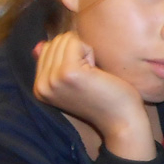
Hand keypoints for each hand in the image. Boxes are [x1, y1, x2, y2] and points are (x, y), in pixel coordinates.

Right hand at [33, 34, 153, 160]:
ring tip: (93, 77)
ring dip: (85, 54)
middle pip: (55, 43)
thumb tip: (40, 44)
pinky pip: (75, 42)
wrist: (123, 122)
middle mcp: (41, 85)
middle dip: (78, 54)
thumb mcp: (73, 81)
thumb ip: (54, 64)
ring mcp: (53, 78)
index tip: (84, 79)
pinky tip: (97, 73)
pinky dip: (91, 53)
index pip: (47, 50)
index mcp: (39, 88)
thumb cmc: (106, 100)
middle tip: (91, 78)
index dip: (72, 57)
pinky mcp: (67, 72)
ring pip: (64, 41)